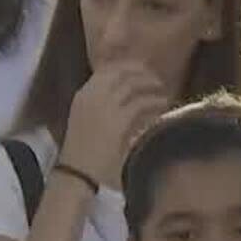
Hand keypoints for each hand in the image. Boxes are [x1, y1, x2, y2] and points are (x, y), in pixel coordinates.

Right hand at [58, 62, 169, 184]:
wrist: (77, 172)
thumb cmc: (85, 150)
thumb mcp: (87, 119)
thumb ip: (102, 103)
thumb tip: (127, 89)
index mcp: (84, 95)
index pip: (109, 69)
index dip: (130, 67)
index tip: (144, 71)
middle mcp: (93, 96)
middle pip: (124, 73)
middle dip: (144, 75)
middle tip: (158, 82)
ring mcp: (105, 107)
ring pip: (135, 86)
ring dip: (153, 88)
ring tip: (164, 96)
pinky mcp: (119, 121)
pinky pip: (142, 104)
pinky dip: (155, 103)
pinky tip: (163, 108)